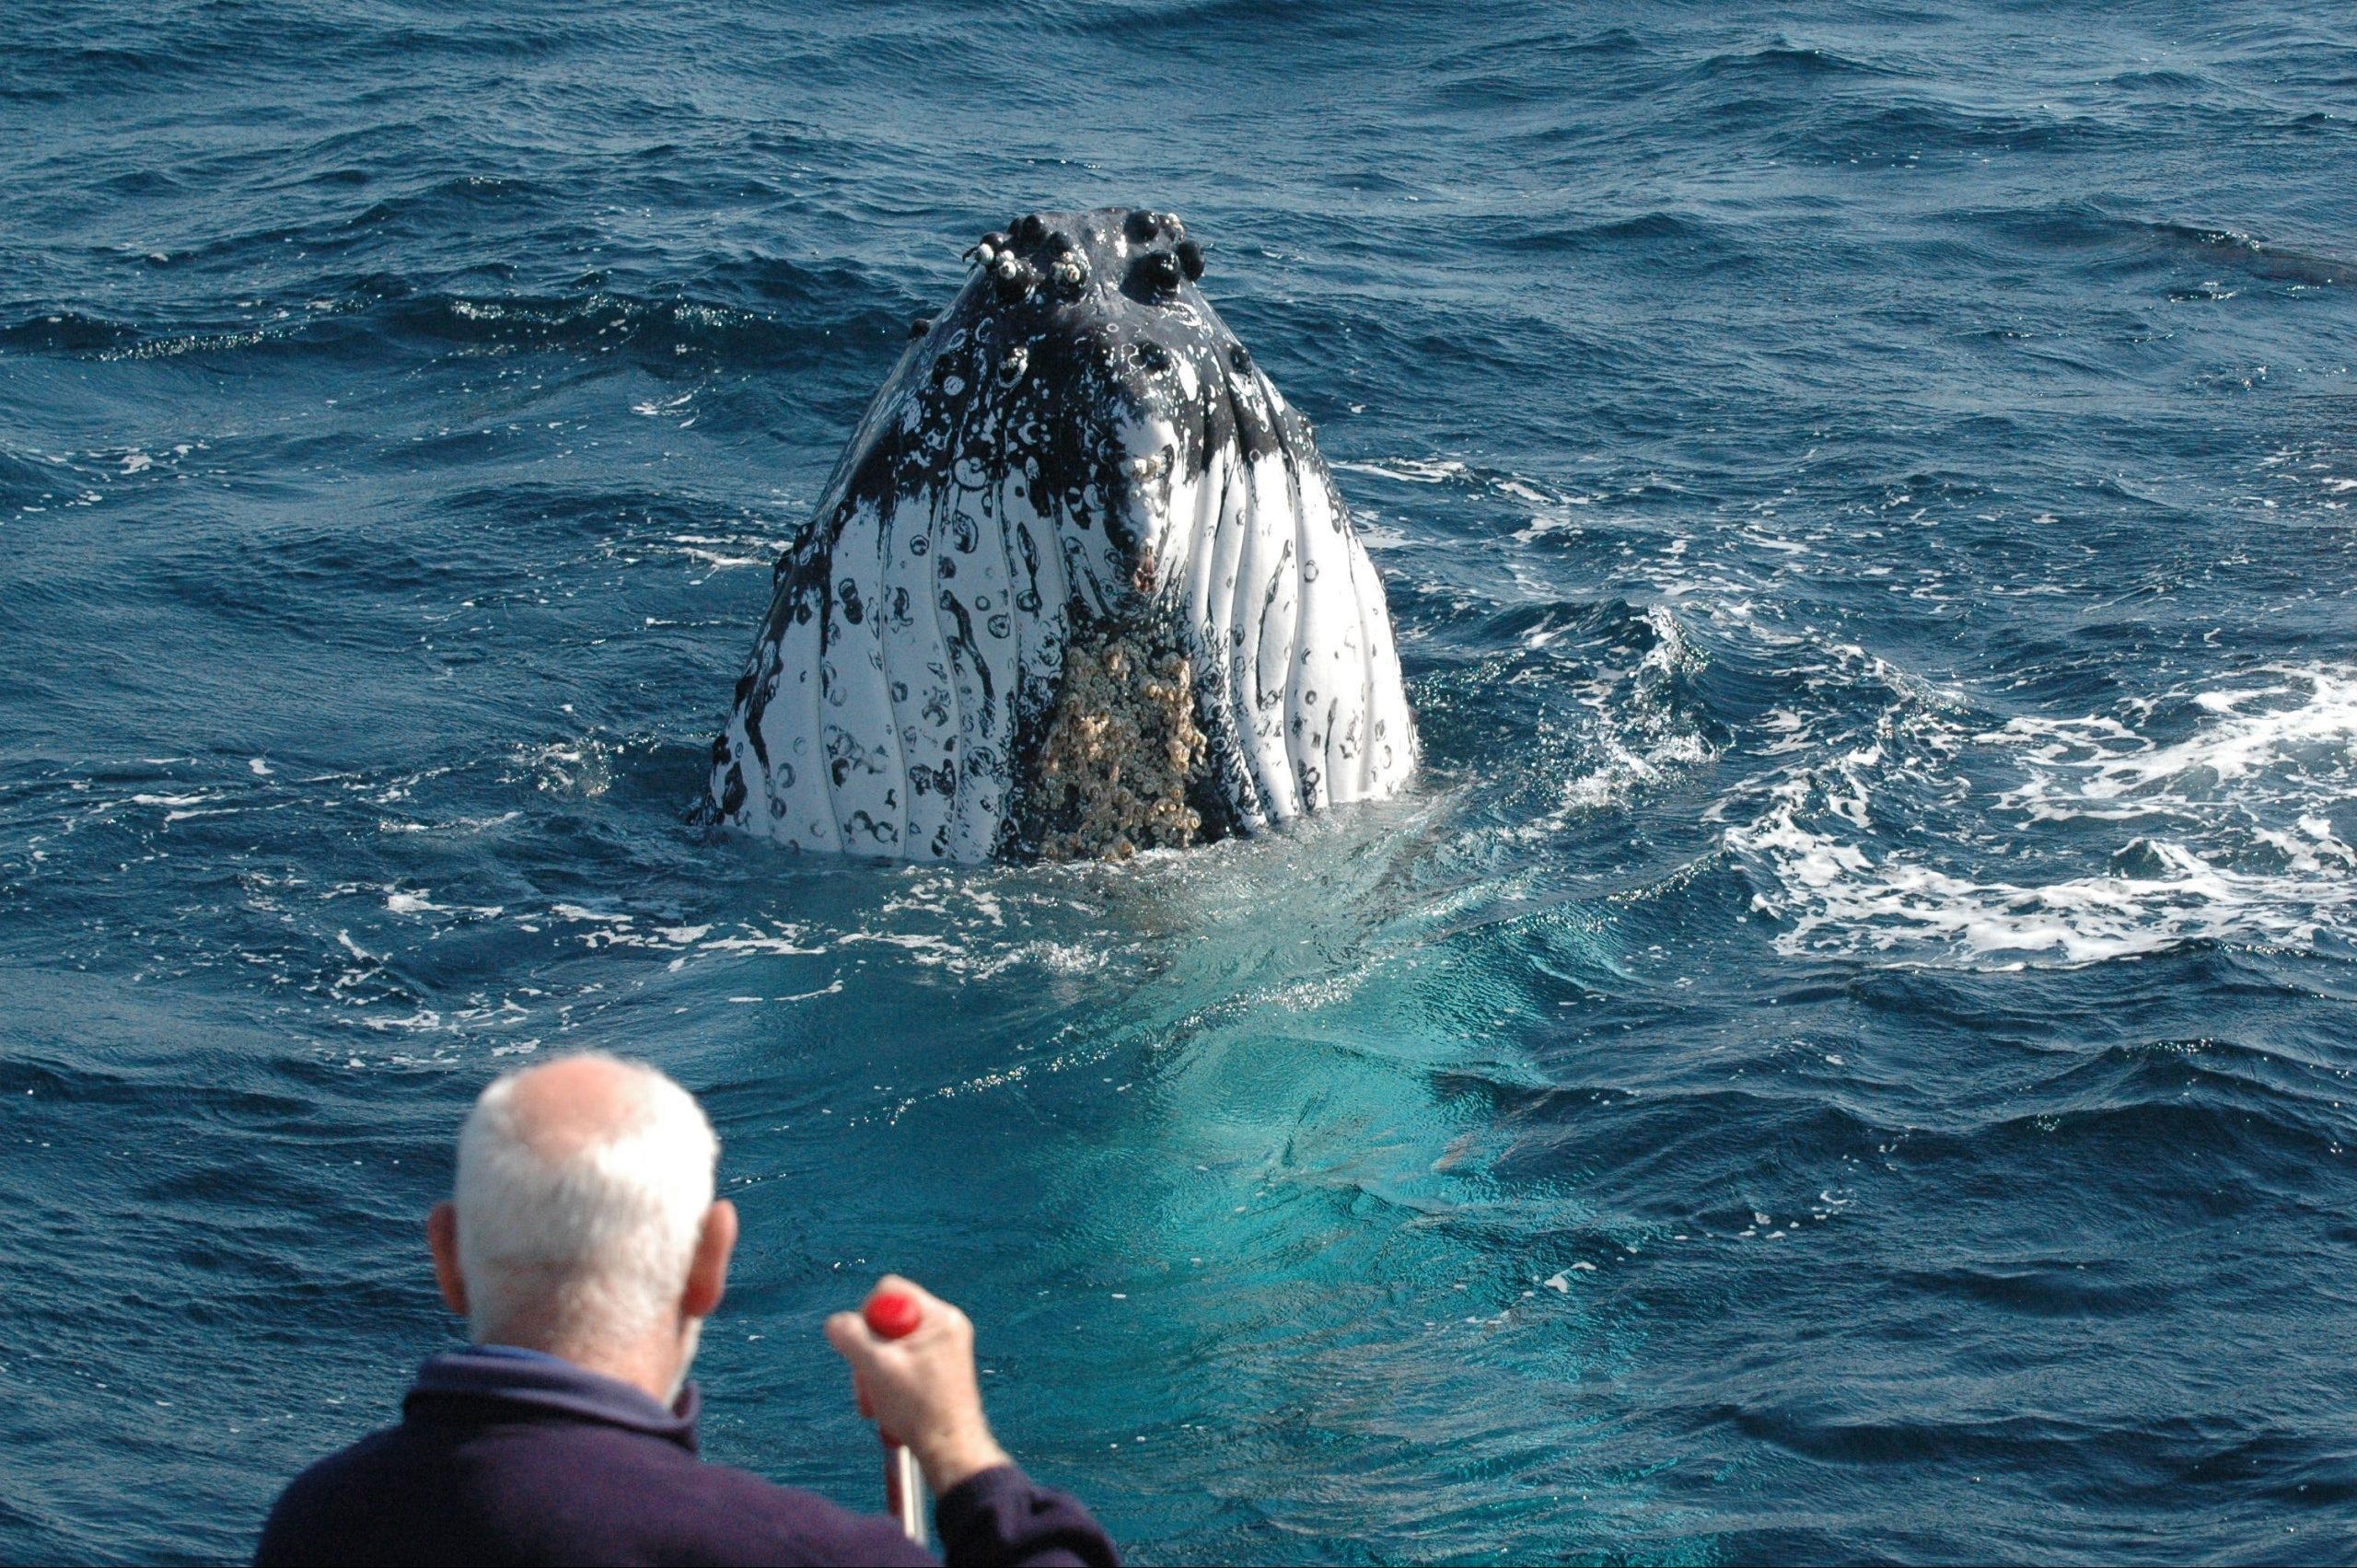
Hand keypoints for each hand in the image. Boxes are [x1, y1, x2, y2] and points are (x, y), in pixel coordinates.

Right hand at [826, 1276, 1011, 1494]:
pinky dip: (889, 1382)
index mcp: (939, 1317)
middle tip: (866, 1384)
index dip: (866, 1317)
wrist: (951, 1451)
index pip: (888, 1291)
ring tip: (876, 1403)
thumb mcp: (876, 1368)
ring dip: (875, 1373)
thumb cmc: (919, 1411)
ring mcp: (945, 1348)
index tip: (864, 1350)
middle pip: (888, 1320)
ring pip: (892, 1344)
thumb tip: (836, 1322)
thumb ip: (851, 1337)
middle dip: (869, 1353)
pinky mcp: (941, 1368)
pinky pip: (904, 1362)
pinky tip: (888, 1407)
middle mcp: (946, 1326)